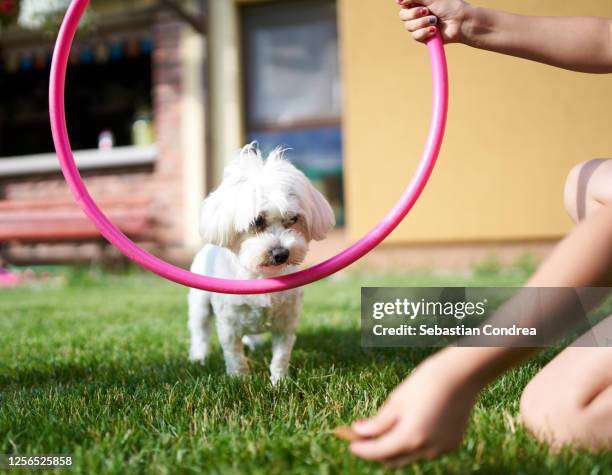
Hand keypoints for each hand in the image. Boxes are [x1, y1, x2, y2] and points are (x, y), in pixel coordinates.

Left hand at [349, 350, 481, 467]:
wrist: (463, 374)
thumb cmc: (427, 381)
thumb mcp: (398, 399)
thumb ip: (378, 421)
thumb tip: (359, 431)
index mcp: (409, 437)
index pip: (378, 452)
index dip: (362, 449)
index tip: (351, 444)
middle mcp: (426, 449)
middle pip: (393, 459)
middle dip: (376, 452)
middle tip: (363, 439)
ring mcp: (441, 449)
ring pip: (410, 456)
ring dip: (395, 448)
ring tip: (383, 432)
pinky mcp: (451, 444)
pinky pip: (426, 450)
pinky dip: (413, 444)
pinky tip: (408, 427)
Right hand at [395, 0, 470, 43]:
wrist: (460, 22)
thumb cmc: (449, 6)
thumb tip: (397, 1)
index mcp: (419, 2)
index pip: (403, 3)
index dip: (403, 3)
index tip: (404, 2)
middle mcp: (418, 14)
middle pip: (403, 16)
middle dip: (414, 14)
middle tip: (426, 11)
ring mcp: (420, 26)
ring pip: (409, 27)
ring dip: (422, 23)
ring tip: (435, 21)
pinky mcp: (424, 37)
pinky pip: (415, 36)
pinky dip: (424, 32)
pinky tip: (434, 31)